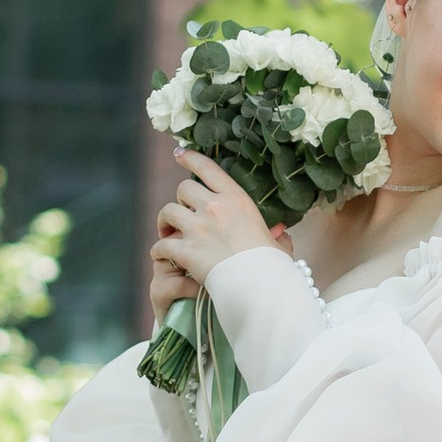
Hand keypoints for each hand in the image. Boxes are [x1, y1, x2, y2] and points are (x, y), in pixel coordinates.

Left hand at [149, 154, 282, 314]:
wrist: (257, 287)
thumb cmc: (272, 267)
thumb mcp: (278, 245)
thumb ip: (278, 236)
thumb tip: (282, 234)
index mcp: (237, 199)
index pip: (208, 168)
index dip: (190, 157)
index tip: (179, 154)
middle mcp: (215, 207)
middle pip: (184, 188)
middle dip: (181, 199)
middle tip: (183, 213)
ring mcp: (198, 227)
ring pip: (168, 211)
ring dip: (165, 222)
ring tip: (167, 232)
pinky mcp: (185, 249)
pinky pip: (162, 243)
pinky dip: (159, 249)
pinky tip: (161, 255)